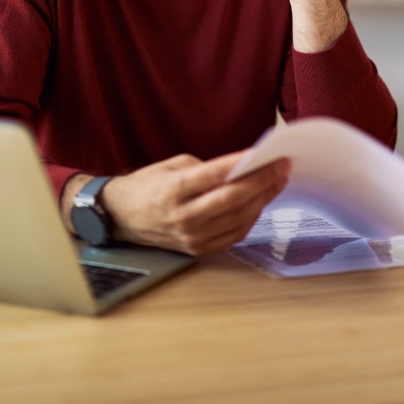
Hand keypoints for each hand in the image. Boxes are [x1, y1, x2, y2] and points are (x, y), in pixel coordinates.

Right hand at [100, 151, 290, 255]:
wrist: (121, 217)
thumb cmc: (148, 186)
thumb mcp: (173, 166)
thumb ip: (206, 168)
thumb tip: (240, 169)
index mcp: (174, 190)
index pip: (216, 176)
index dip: (245, 164)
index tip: (268, 154)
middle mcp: (184, 216)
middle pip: (233, 200)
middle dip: (263, 182)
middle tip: (282, 167)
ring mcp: (192, 237)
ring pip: (238, 219)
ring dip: (263, 200)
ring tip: (278, 182)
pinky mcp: (198, 249)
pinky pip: (234, 235)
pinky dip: (251, 218)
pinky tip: (260, 202)